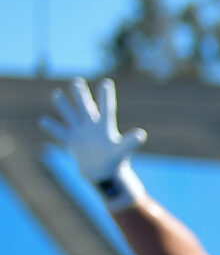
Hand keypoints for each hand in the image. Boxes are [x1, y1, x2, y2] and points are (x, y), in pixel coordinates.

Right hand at [40, 77, 147, 207]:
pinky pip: (60, 132)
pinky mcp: (73, 141)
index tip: (106, 82)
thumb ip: (130, 141)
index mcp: (105, 126)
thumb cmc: (115, 162)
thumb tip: (141, 134)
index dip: (106, 96)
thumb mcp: (121, 150)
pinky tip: (43, 120)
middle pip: (85, 107)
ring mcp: (81, 133)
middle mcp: (92, 126)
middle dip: (80, 94)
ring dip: (63, 106)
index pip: (106, 108)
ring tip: (57, 94)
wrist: (104, 174)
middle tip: (76, 80)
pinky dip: (52, 127)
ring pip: (70, 115)